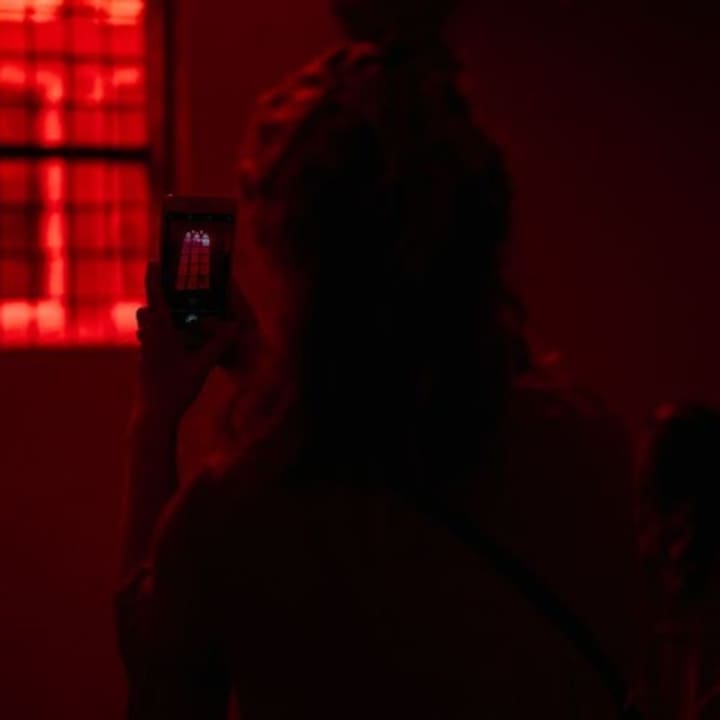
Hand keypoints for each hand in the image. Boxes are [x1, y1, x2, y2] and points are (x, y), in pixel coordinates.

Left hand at [134, 262, 237, 423]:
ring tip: (180, 323)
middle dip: (156, 302)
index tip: (153, 261)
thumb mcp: (202, 366)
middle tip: (172, 294)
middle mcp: (149, 340)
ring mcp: (145, 353)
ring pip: (148, 329)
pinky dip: (163, 339)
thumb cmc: (175, 389)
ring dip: (160, 322)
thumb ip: (219, 344)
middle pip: (147, 312)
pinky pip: (152, 344)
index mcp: (160, 334)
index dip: (154, 279)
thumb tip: (236, 326)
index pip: (155, 299)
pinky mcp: (146, 365)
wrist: (153, 415)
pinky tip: (179, 350)